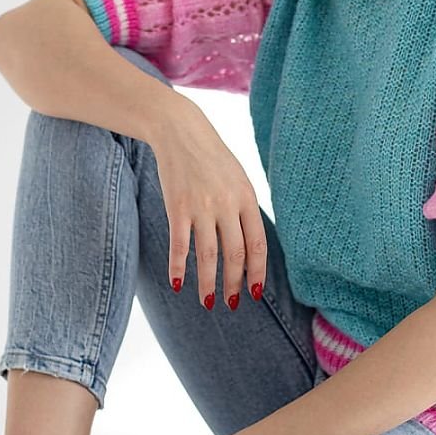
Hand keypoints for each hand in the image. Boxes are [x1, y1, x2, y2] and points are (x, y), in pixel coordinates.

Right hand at [151, 101, 267, 311]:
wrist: (181, 131)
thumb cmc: (212, 158)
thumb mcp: (238, 179)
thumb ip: (244, 209)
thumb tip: (250, 246)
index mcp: (247, 198)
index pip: (257, 244)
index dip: (257, 272)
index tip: (256, 292)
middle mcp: (227, 204)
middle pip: (235, 254)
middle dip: (234, 284)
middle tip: (231, 303)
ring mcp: (202, 206)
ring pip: (208, 255)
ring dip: (208, 283)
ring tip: (207, 302)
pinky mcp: (177, 207)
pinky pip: (180, 245)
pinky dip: (178, 267)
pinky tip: (177, 283)